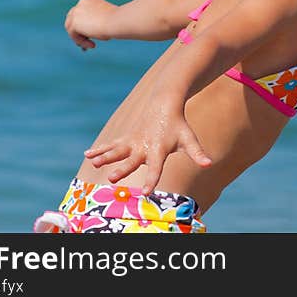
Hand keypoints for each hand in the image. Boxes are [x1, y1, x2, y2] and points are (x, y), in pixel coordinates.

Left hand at [65, 0, 115, 49]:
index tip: (89, 34)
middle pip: (72, 18)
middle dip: (77, 31)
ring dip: (80, 38)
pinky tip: (93, 45)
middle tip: (85, 41)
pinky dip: (82, 42)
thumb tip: (94, 31)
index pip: (81, 12)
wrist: (117, 21)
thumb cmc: (118, 21)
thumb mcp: (108, 20)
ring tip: (91, 45)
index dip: (83, 24)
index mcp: (91, 1)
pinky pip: (74, 35)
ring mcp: (76, 12)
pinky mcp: (74, 22)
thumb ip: (98, 22)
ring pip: (71, 28)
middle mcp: (81, 3)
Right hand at [83, 95, 212, 194]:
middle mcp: (144, 146)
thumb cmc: (178, 126)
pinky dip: (99, 149)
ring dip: (104, 157)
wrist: (165, 104)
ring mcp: (133, 141)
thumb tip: (209, 163)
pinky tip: (87, 155)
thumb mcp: (189, 139)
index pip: (156, 168)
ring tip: (92, 164)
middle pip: (132, 160)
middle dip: (122, 169)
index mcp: (159, 150)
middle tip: (112, 179)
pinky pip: (111, 144)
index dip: (151, 180)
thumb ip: (197, 152)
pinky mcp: (126, 137)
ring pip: (117, 150)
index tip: (145, 193)